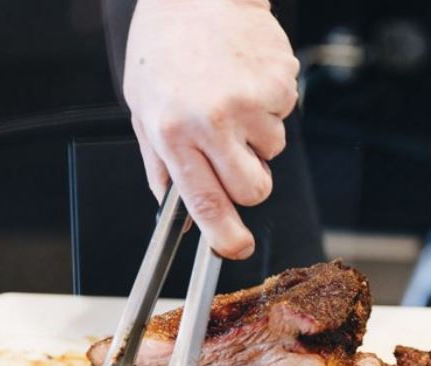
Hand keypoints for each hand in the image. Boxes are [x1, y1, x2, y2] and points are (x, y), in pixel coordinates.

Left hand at [123, 0, 298, 258]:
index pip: (205, 201)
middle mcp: (212, 119)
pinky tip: (246, 79)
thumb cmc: (164, 50)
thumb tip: (180, 216)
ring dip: (258, 136)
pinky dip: (271, 104)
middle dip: (249, 182)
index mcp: (174, 131)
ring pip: (274, 151)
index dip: (224, 236)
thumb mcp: (144, 110)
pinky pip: (286, 115)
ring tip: (232, 98)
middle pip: (254, 189)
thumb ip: (162, 166)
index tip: (235, 250)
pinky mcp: (279, 80)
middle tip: (233, 154)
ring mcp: (250, 100)